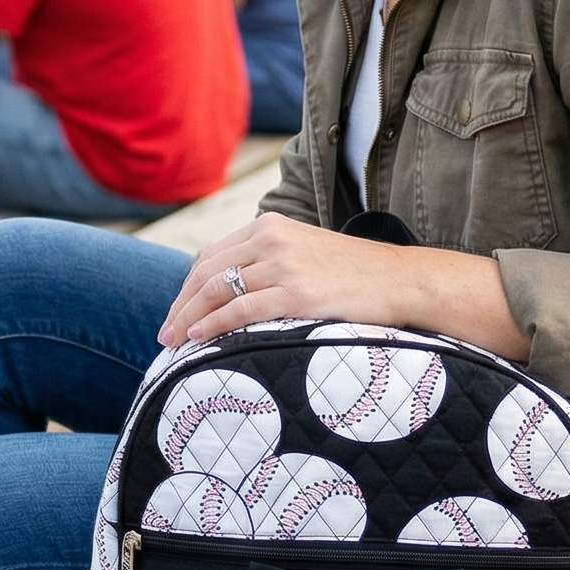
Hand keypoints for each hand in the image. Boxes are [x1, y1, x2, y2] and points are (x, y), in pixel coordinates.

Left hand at [160, 214, 530, 361]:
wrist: (404, 281)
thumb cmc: (357, 276)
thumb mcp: (307, 254)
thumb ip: (271, 263)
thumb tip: (234, 294)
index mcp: (270, 226)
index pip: (211, 257)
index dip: (187, 288)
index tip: (177, 313)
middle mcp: (271, 239)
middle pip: (205, 273)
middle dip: (180, 305)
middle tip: (165, 334)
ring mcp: (283, 264)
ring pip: (216, 291)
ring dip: (188, 319)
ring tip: (172, 343)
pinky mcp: (296, 292)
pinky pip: (240, 309)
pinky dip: (212, 325)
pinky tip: (197, 339)